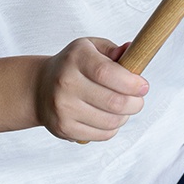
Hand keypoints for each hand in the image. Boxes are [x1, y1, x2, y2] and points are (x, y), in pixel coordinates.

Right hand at [34, 38, 148, 141]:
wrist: (40, 87)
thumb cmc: (72, 66)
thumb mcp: (89, 48)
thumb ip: (112, 50)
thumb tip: (132, 51)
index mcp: (76, 58)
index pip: (107, 73)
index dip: (131, 83)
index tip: (143, 86)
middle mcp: (66, 83)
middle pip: (113, 101)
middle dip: (135, 103)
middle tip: (137, 100)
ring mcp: (63, 107)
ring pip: (110, 121)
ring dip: (124, 117)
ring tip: (122, 108)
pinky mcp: (64, 127)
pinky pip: (101, 135)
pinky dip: (112, 128)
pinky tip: (108, 117)